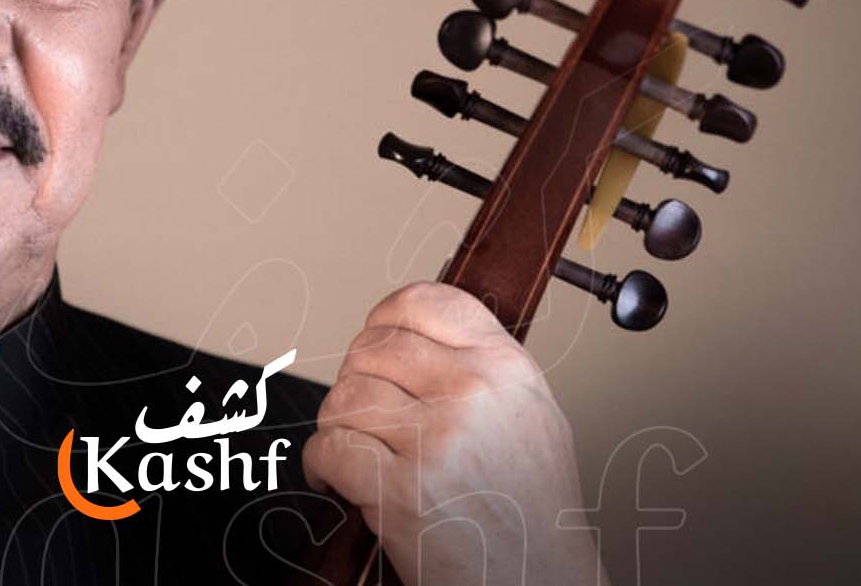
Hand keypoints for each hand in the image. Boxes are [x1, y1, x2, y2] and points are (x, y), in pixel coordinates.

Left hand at [302, 282, 605, 584]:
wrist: (540, 581)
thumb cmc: (532, 509)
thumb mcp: (530, 413)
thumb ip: (480, 366)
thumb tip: (414, 334)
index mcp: (507, 367)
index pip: (427, 302)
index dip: (385, 318)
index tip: (374, 339)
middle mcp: (474, 394)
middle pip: (373, 348)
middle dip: (355, 379)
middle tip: (363, 412)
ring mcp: (437, 441)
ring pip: (345, 396)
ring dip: (337, 424)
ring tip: (353, 448)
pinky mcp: (402, 491)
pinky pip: (330, 448)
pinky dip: (320, 465)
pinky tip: (335, 478)